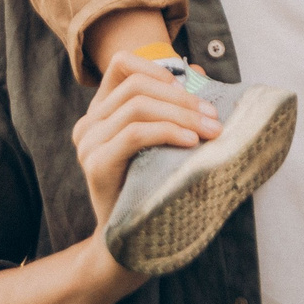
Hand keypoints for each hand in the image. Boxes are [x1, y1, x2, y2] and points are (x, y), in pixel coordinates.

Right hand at [72, 51, 221, 236]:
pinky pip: (135, 134)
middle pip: (137, 87)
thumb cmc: (154, 186)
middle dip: (181, 98)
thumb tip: (200, 70)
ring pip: (138, 107)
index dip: (156, 67)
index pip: (121, 65)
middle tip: (214, 116)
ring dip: (182, 115)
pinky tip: (191, 142)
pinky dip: (167, 132)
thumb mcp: (166, 140)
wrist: (135, 239)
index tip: (189, 87)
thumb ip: (175, 105)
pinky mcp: (96, 164)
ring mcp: (89, 143)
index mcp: (103, 111)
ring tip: (211, 131)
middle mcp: (89, 123)